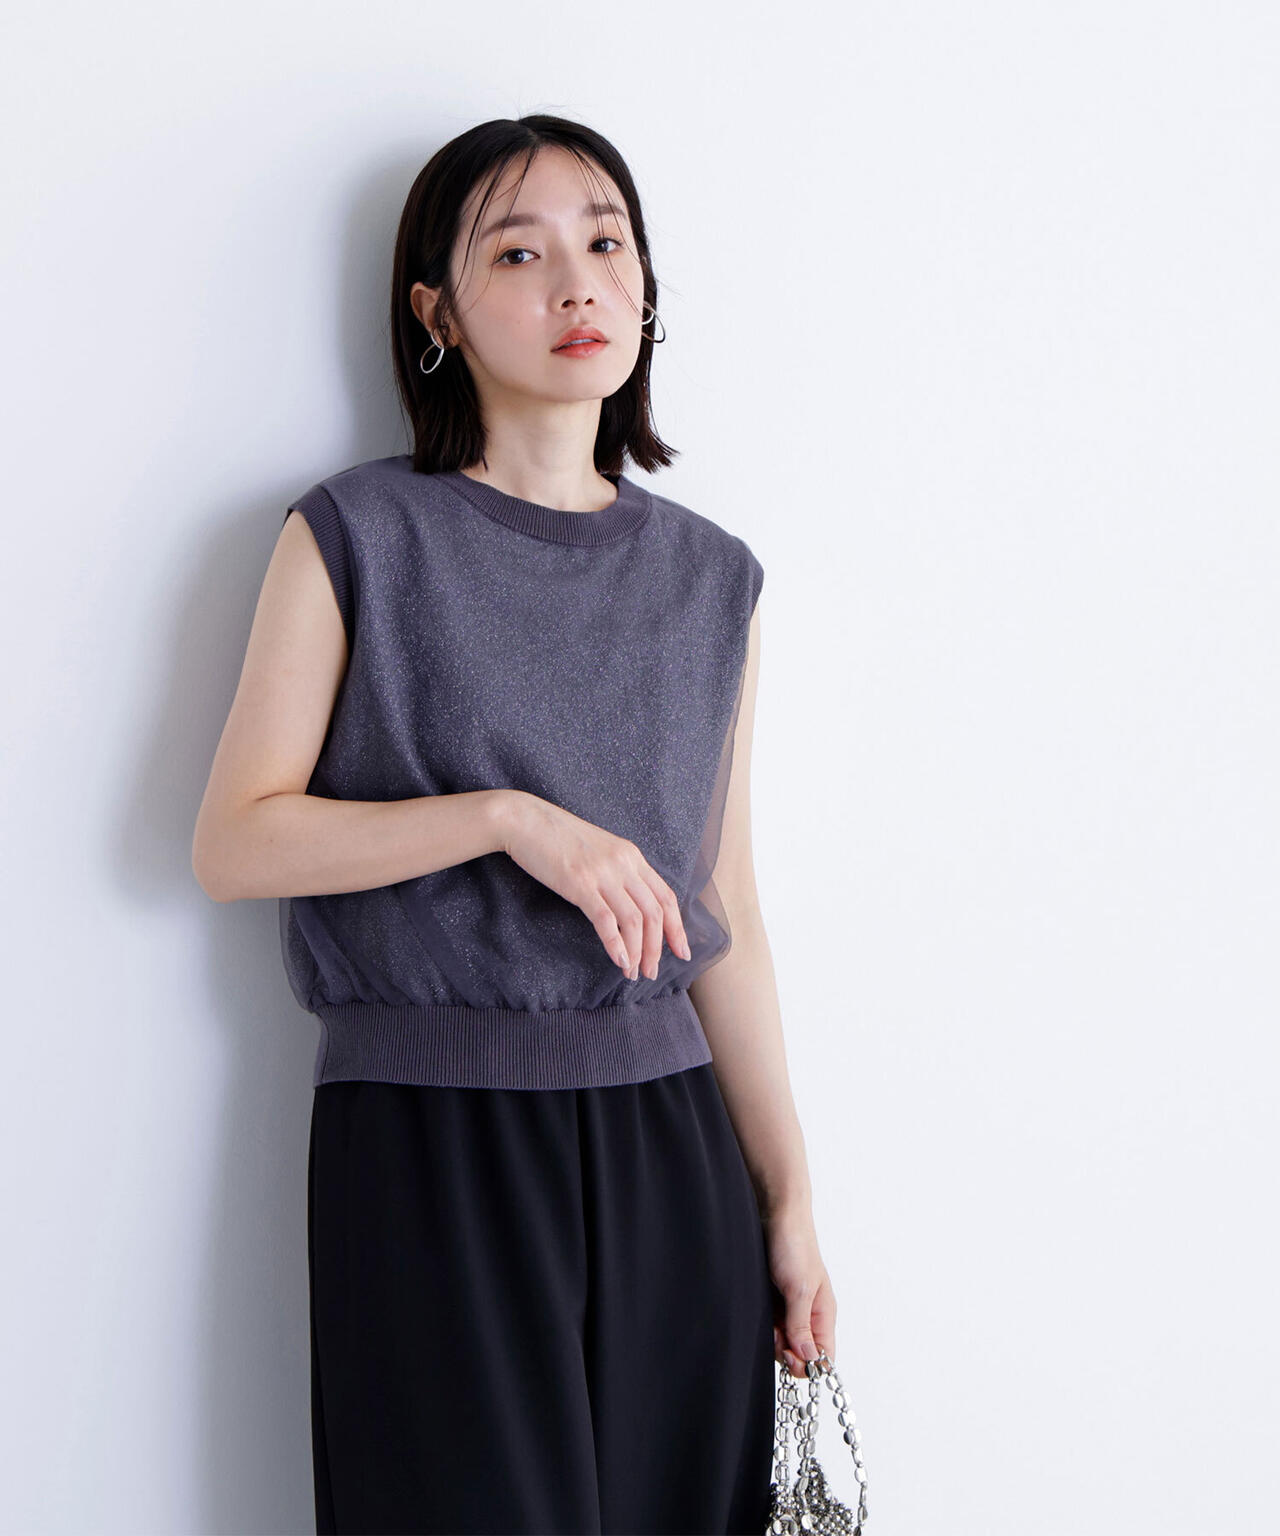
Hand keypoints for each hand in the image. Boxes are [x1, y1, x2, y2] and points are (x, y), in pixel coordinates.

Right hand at [499, 790, 691, 978]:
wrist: (524, 820)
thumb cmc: (556, 838)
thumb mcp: (598, 850)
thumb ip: (617, 871)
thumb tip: (628, 906)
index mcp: (631, 855)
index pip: (666, 896)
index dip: (677, 927)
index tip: (681, 951)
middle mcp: (624, 863)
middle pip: (655, 912)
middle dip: (658, 948)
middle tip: (652, 972)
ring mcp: (603, 873)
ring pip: (635, 920)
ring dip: (638, 952)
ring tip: (633, 973)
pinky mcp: (580, 884)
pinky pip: (607, 921)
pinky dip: (616, 945)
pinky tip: (618, 961)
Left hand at [764, 1207, 836, 1377]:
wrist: (774, 1214)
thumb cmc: (794, 1246)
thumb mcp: (799, 1288)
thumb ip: (802, 1324)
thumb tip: (810, 1358)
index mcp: (823, 1313)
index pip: (824, 1355)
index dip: (808, 1364)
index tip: (791, 1356)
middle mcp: (807, 1314)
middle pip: (800, 1353)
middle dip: (785, 1350)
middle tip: (774, 1333)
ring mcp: (788, 1308)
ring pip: (782, 1340)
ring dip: (771, 1337)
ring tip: (764, 1318)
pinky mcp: (771, 1300)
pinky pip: (768, 1324)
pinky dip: (761, 1324)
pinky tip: (756, 1311)